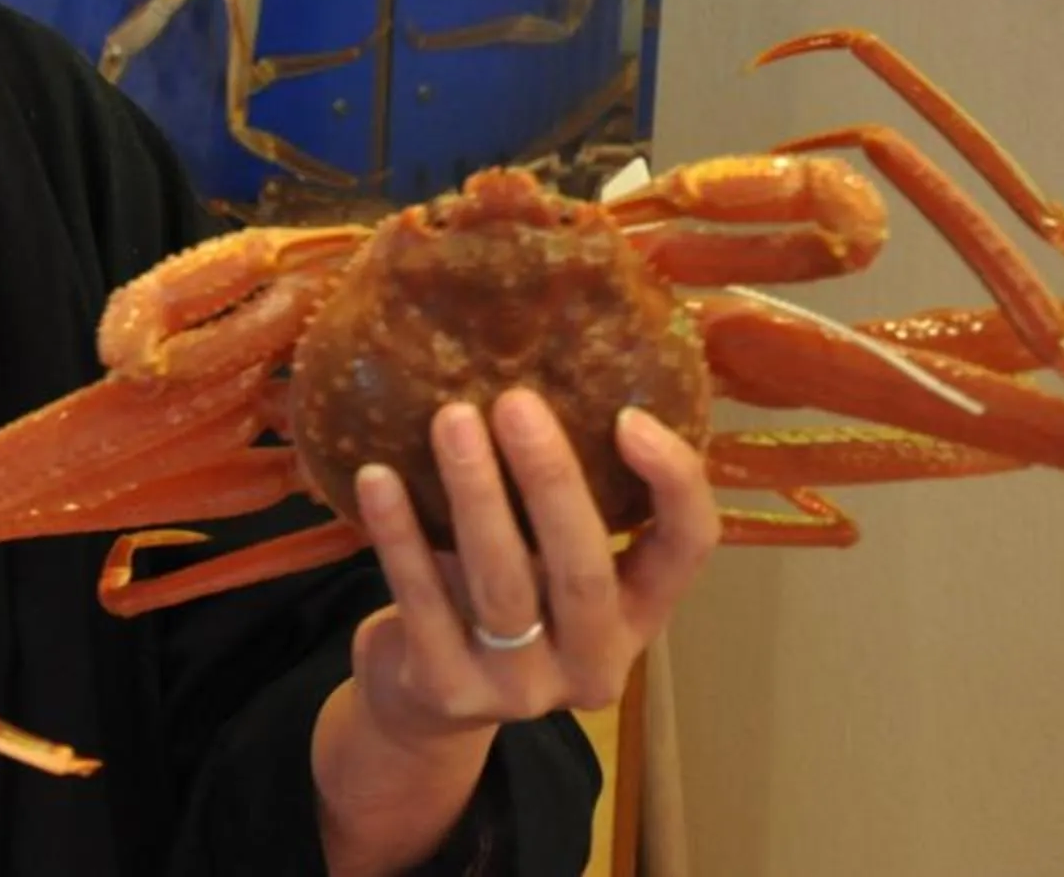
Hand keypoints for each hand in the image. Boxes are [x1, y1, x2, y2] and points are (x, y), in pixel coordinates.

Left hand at [346, 388, 718, 750]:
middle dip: (550, 478)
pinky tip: (376, 476)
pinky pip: (422, 600)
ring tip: (449, 419)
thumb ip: (560, 499)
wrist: (422, 702)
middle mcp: (594, 662)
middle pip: (584, 568)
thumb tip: (539, 362)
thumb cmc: (498, 602)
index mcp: (637, 617)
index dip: (673, 484)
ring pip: (503, 582)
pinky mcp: (449, 690)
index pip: (686, 550)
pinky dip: (399, 534)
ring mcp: (522, 688)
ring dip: (475, 493)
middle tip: (515, 400)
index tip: (630, 415)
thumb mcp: (545, 562)